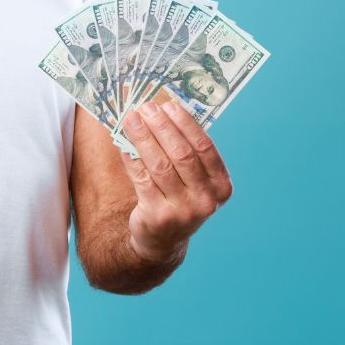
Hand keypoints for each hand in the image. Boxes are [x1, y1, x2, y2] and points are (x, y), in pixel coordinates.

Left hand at [120, 101, 233, 262]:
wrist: (163, 240)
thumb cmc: (178, 196)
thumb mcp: (192, 178)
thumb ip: (184, 148)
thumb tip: (162, 109)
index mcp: (221, 185)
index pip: (204, 147)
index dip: (185, 123)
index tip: (168, 105)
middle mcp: (207, 199)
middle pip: (182, 154)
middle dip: (161, 127)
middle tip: (146, 107)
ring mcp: (184, 210)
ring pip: (160, 164)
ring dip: (143, 137)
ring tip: (131, 118)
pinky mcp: (158, 215)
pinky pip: (141, 178)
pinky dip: (131, 156)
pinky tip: (123, 141)